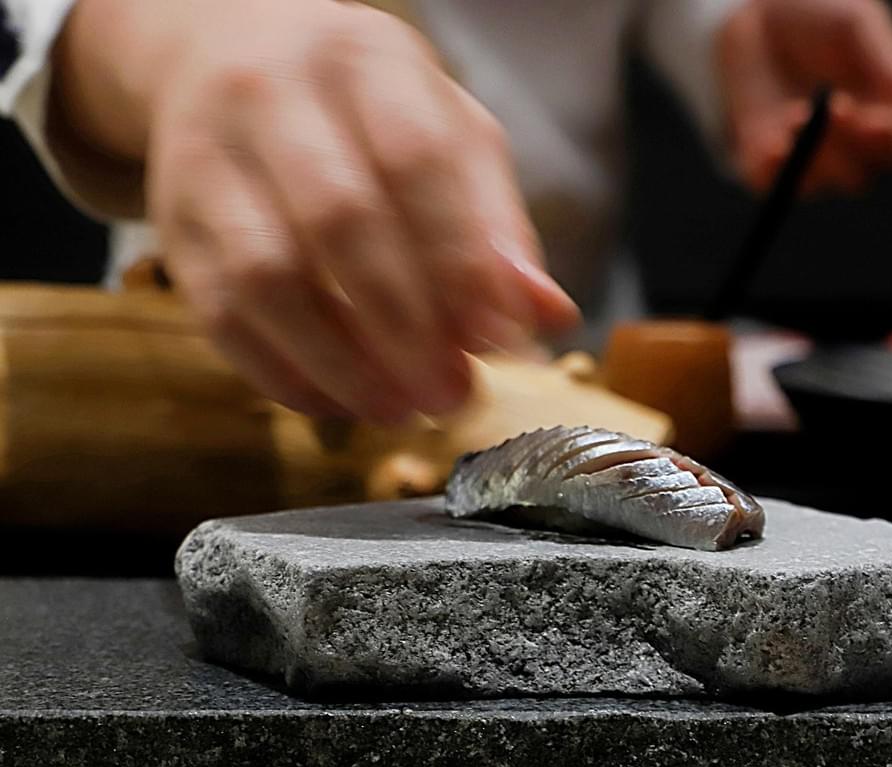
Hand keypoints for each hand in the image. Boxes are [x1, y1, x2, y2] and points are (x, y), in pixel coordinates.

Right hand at [53, 0, 579, 421]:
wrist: (225, 58)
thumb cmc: (366, 112)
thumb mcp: (449, 134)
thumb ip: (496, 224)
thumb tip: (546, 316)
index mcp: (364, 61)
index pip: (414, 159)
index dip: (459, 260)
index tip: (497, 342)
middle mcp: (273, 96)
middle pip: (338, 220)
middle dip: (403, 324)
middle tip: (450, 394)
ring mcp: (207, 159)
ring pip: (265, 276)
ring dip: (339, 363)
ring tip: (399, 409)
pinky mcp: (173, 224)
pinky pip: (219, 314)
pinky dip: (282, 373)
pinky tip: (337, 403)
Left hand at [718, 0, 891, 193]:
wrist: (758, 9)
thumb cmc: (820, 12)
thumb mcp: (855, 23)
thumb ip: (883, 56)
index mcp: (881, 116)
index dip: (889, 141)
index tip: (876, 119)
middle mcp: (845, 146)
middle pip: (858, 177)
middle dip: (847, 148)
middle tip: (835, 108)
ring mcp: (803, 155)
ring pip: (816, 182)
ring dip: (810, 156)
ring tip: (795, 113)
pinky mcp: (762, 157)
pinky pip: (770, 182)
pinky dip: (772, 171)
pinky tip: (772, 145)